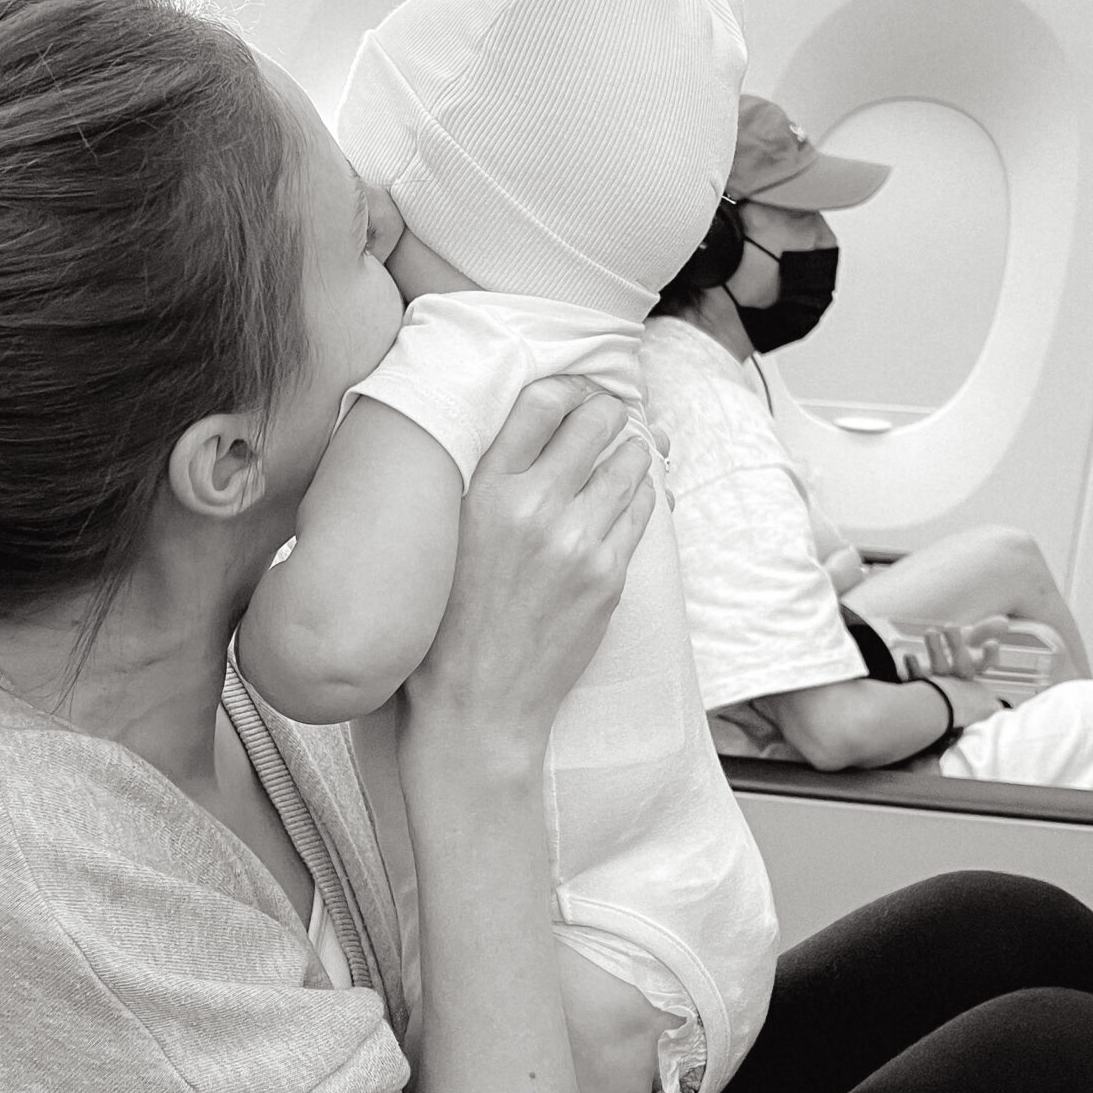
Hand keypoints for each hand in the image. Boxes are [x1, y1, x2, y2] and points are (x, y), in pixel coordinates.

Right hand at [401, 377, 654, 778]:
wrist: (478, 704)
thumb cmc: (450, 623)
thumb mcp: (448, 537)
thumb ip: (489, 482)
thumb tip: (542, 428)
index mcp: (485, 492)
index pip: (541, 402)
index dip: (566, 387)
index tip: (573, 394)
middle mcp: (535, 509)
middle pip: (598, 421)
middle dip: (607, 412)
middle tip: (605, 417)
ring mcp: (579, 543)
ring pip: (632, 463)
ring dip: (630, 452)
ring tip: (620, 456)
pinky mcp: (609, 576)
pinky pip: (644, 511)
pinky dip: (641, 496)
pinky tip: (627, 498)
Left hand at [916, 616, 1013, 682]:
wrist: (930, 678)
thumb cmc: (954, 656)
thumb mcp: (970, 641)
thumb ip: (985, 629)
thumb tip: (1004, 621)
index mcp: (973, 666)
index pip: (986, 663)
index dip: (990, 655)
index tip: (992, 643)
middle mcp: (958, 677)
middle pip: (962, 667)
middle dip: (957, 645)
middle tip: (951, 625)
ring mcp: (939, 682)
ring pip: (939, 671)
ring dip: (935, 650)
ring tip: (931, 631)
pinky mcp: (919, 682)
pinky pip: (916, 678)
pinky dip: (913, 667)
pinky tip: (909, 654)